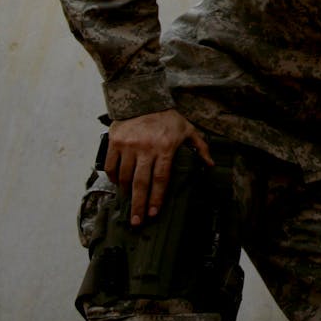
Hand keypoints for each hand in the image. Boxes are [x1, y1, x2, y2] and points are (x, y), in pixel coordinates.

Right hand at [105, 109, 211, 224]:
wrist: (144, 97)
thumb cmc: (168, 116)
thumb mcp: (188, 129)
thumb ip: (200, 147)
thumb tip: (210, 165)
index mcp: (165, 147)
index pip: (161, 178)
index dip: (157, 198)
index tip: (154, 213)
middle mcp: (146, 148)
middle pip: (141, 183)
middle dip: (138, 205)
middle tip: (136, 222)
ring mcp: (128, 145)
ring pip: (123, 176)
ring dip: (125, 192)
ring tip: (128, 203)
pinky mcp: (114, 142)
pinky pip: (110, 165)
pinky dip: (112, 178)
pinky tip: (117, 185)